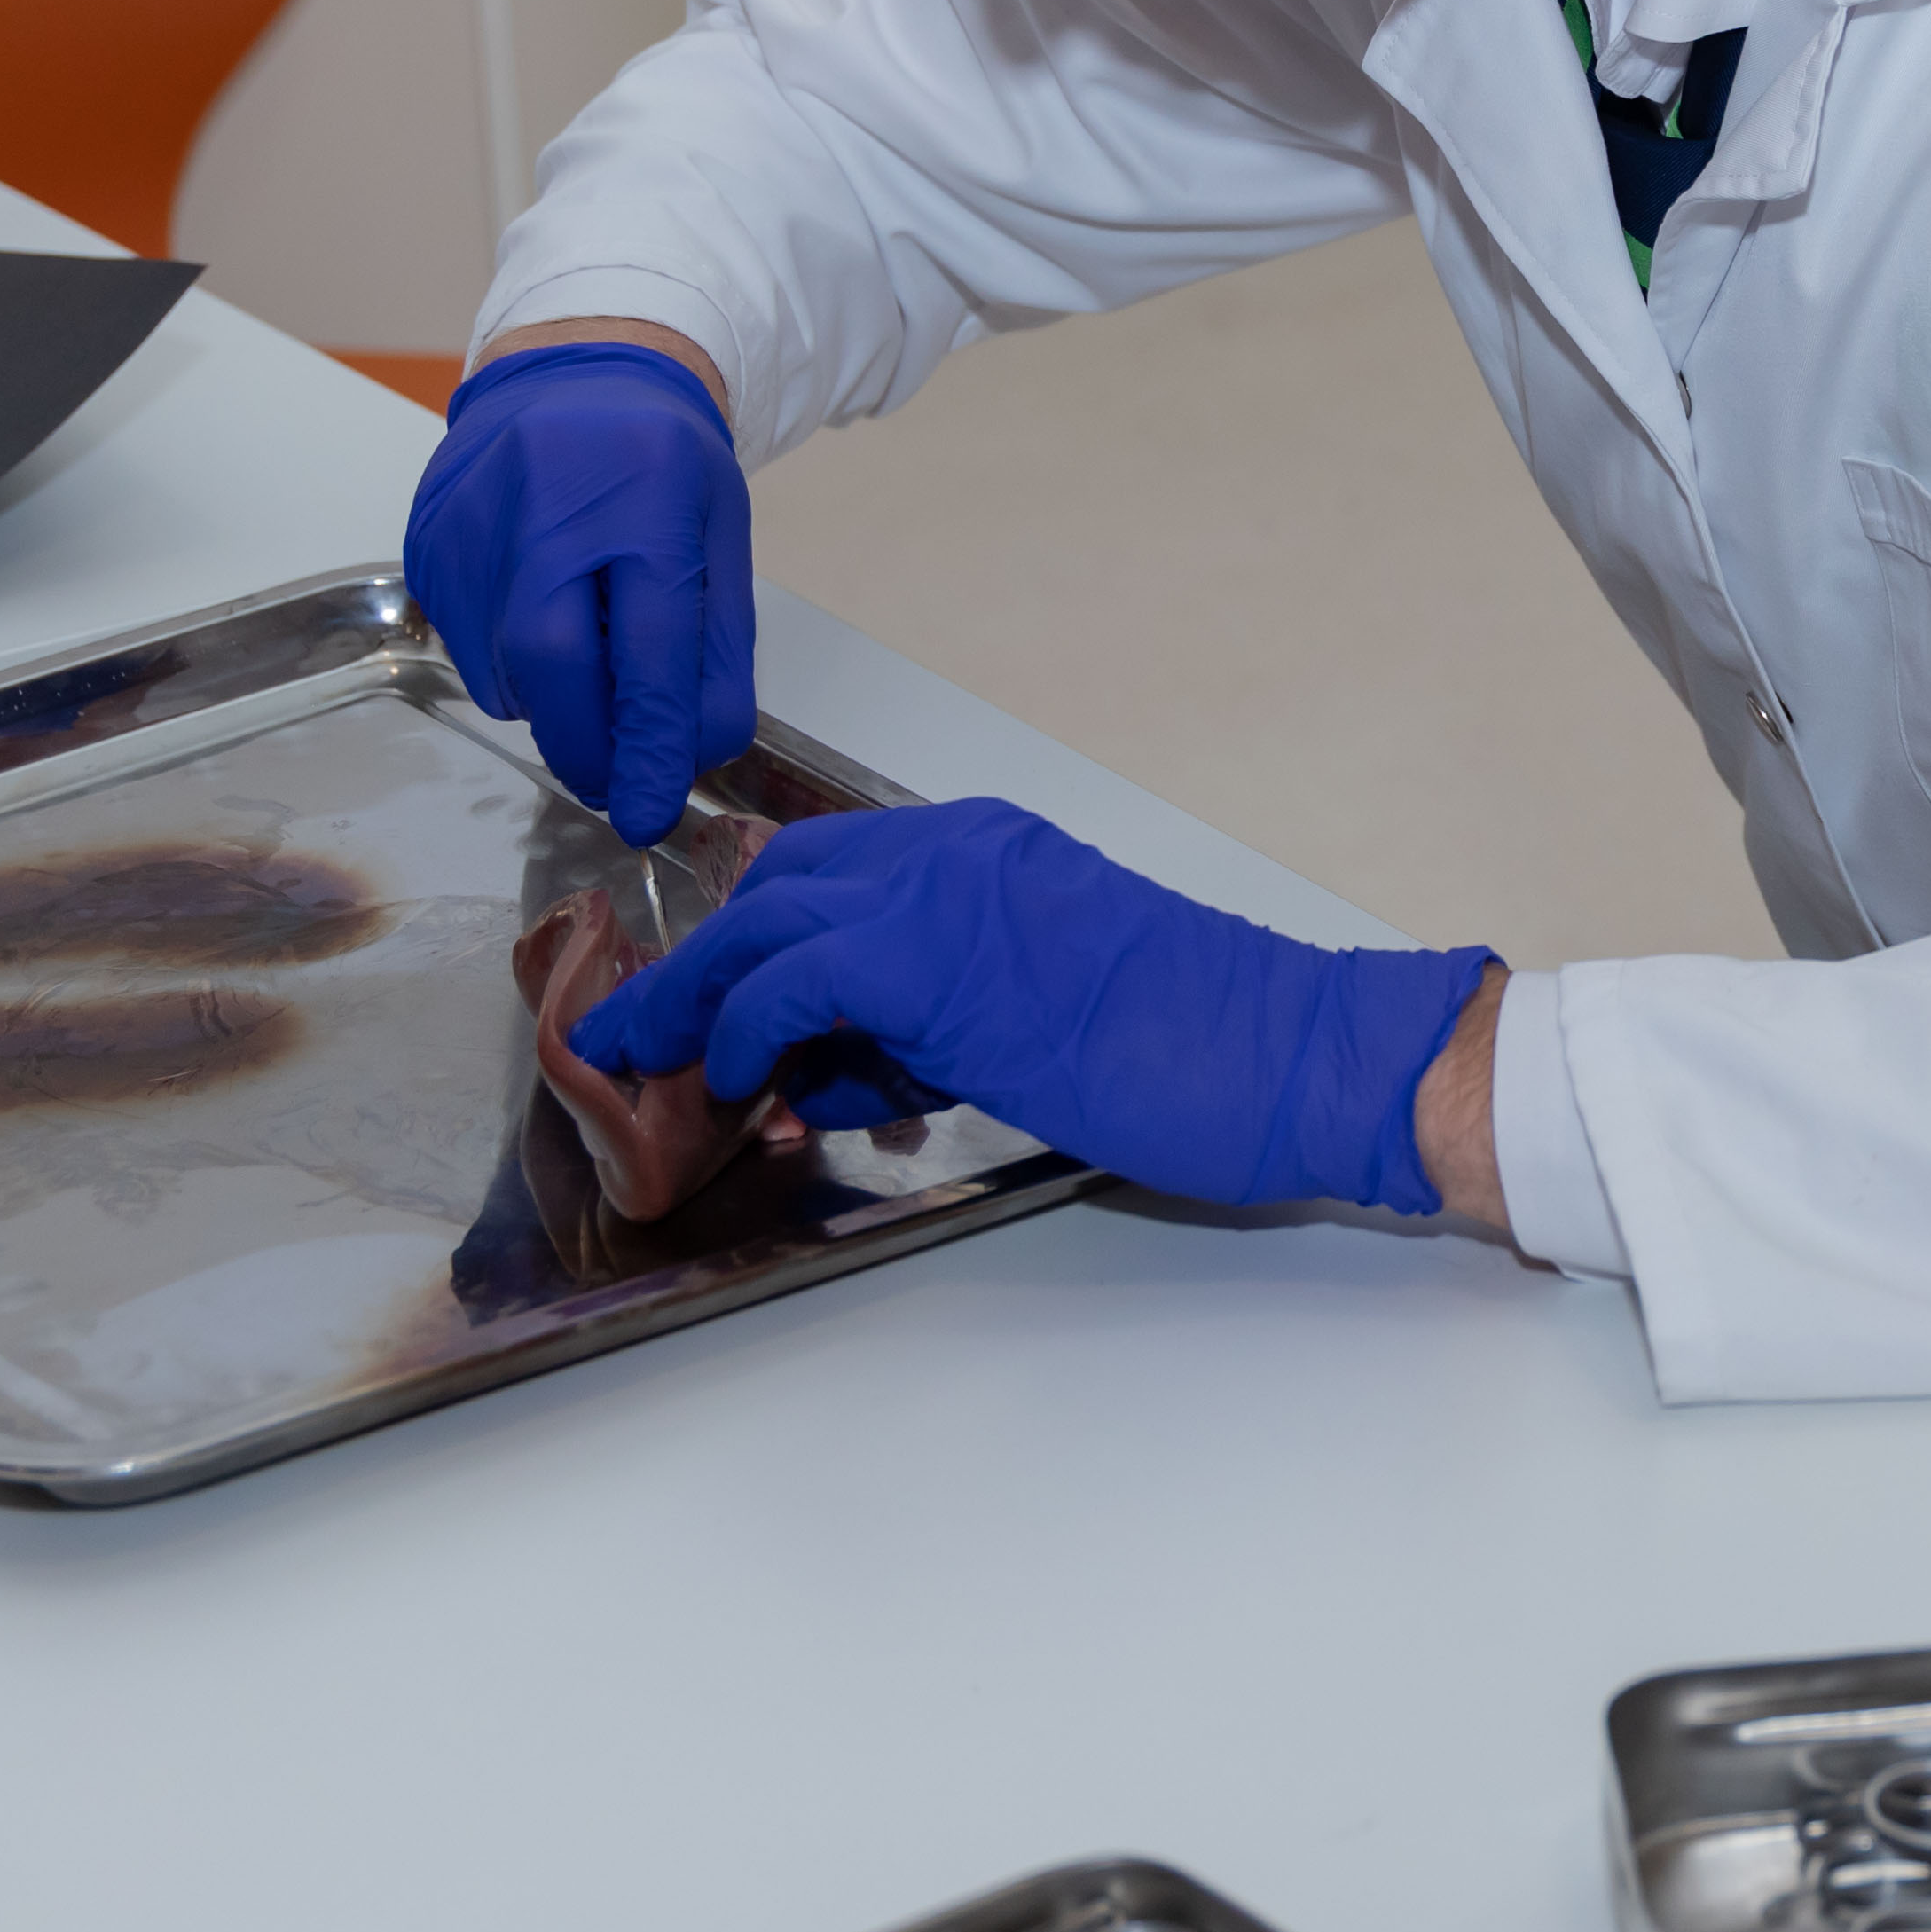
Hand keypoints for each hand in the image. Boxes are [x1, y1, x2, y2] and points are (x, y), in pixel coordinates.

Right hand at [406, 339, 755, 844]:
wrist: (576, 368)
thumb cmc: (660, 463)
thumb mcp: (717, 539)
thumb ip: (710, 652)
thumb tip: (686, 760)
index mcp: (645, 496)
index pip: (647, 649)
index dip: (647, 744)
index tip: (647, 810)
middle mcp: (546, 501)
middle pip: (549, 664)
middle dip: (583, 745)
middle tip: (611, 778)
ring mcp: (472, 519)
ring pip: (502, 668)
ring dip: (550, 700)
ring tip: (585, 646)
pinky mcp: (426, 539)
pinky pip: (463, 643)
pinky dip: (507, 661)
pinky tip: (537, 607)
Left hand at [568, 799, 1496, 1213]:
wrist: (1290, 1051)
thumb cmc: (1197, 1049)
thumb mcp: (1039, 1017)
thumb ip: (931, 1025)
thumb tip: (830, 1071)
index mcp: (989, 850)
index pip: (828, 871)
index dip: (749, 940)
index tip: (701, 1007)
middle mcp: (957, 849)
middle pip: (775, 883)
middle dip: (696, 963)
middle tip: (640, 1035)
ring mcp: (946, 894)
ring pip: (766, 918)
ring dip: (695, 997)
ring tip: (650, 1067)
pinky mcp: (938, 962)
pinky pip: (792, 979)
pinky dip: (748, 1029)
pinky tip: (749, 1082)